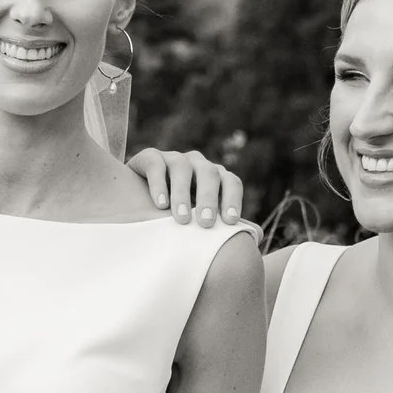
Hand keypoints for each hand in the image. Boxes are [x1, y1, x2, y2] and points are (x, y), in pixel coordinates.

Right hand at [127, 144, 244, 227]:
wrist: (137, 201)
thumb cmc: (177, 215)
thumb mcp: (200, 218)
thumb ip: (224, 225)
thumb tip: (256, 235)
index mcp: (214, 177)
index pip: (231, 182)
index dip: (233, 200)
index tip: (230, 223)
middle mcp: (197, 163)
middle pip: (209, 173)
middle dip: (209, 199)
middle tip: (205, 224)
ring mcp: (173, 158)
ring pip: (182, 167)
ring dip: (182, 194)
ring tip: (180, 219)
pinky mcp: (149, 157)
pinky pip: (156, 164)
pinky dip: (158, 184)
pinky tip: (159, 205)